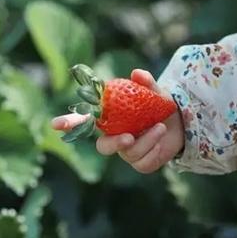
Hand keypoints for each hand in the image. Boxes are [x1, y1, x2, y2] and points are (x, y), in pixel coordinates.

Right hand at [51, 69, 184, 173]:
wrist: (180, 125)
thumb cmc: (159, 107)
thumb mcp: (155, 93)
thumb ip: (146, 84)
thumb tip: (137, 74)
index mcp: (110, 119)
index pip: (84, 122)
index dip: (68, 123)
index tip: (56, 125)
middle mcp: (114, 137)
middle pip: (103, 146)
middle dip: (114, 143)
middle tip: (128, 137)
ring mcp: (126, 153)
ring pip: (129, 153)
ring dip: (146, 140)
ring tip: (160, 127)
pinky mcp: (141, 163)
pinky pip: (144, 161)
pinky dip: (156, 149)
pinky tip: (162, 139)